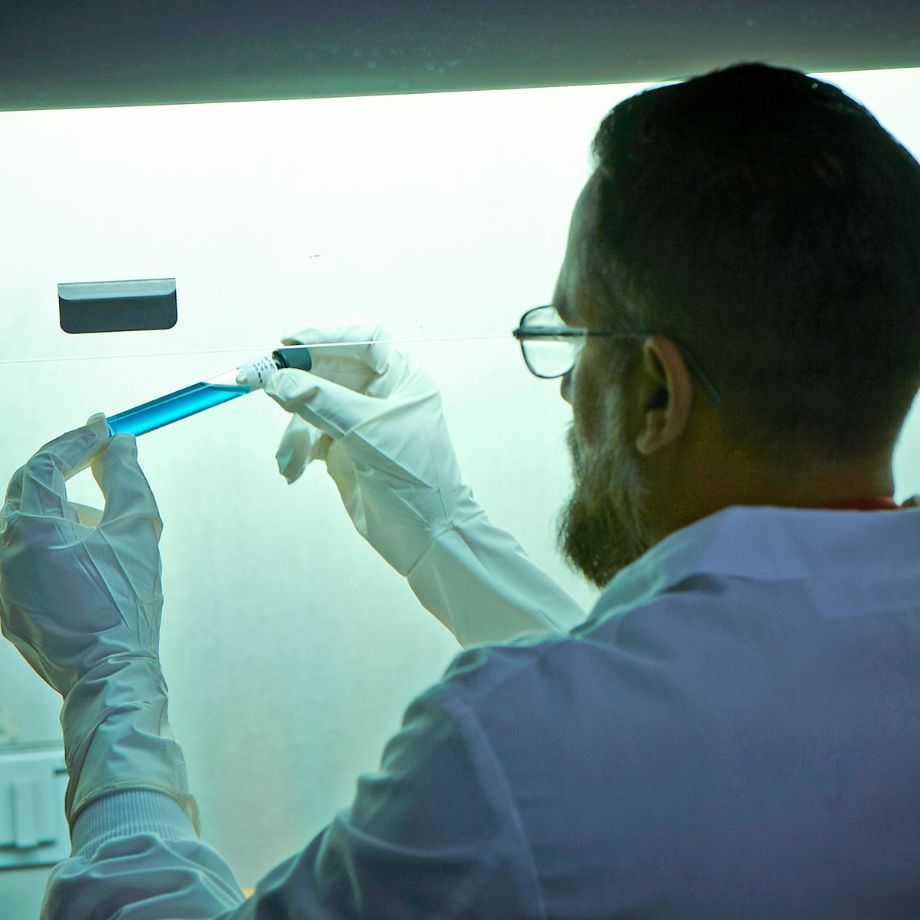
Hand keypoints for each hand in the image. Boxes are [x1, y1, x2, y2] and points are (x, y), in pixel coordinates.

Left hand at [0, 415, 162, 697]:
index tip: (106, 428)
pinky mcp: (5, 606)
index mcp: (30, 529)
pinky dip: (53, 544)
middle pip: (28, 489)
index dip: (77, 440)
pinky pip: (22, 557)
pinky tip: (88, 557)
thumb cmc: (127, 605)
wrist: (109, 676)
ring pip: (26, 525)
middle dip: (67, 470)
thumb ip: (127, 478)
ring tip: (103, 523)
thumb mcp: (137, 532)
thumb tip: (121, 444)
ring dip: (62, 511)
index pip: (45, 463)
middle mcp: (1, 551)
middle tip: (102, 456)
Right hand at [263, 325, 585, 644]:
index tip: (291, 343)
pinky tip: (294, 469)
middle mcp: (382, 394)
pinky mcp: (345, 448)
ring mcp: (361, 421)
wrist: (426, 536)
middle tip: (263, 384)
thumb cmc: (414, 477)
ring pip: (313, 405)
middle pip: (329, 370)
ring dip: (296, 430)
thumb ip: (320, 400)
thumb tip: (277, 378)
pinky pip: (310, 435)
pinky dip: (298, 449)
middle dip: (298, 383)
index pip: (363, 338)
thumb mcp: (366, 432)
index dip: (326, 335)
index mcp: (402, 377)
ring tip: (291, 457)